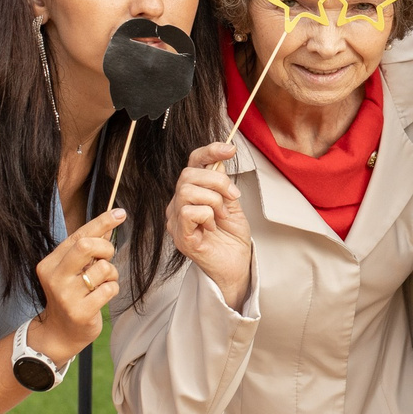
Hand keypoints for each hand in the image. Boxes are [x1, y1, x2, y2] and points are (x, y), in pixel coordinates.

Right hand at [31, 210, 126, 359]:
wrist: (59, 333)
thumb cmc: (70, 295)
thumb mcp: (72, 269)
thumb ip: (87, 248)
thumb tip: (111, 219)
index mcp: (50, 263)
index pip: (78, 235)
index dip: (101, 222)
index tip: (120, 213)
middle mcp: (55, 277)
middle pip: (86, 246)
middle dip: (105, 248)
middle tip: (106, 258)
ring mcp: (66, 296)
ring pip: (104, 269)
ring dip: (111, 274)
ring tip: (101, 284)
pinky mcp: (80, 311)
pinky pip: (110, 289)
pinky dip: (112, 289)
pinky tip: (101, 297)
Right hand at [171, 142, 254, 303]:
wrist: (236, 265)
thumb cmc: (231, 238)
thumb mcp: (231, 203)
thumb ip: (223, 184)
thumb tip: (221, 159)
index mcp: (191, 193)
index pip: (192, 163)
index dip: (209, 151)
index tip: (230, 148)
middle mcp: (178, 205)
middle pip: (188, 174)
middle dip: (217, 181)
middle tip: (232, 197)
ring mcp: (176, 220)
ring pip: (187, 191)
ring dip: (213, 200)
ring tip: (222, 215)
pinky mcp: (180, 236)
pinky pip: (189, 212)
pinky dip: (207, 215)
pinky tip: (212, 227)